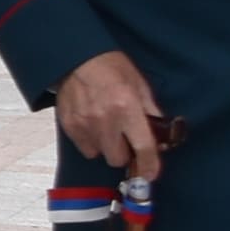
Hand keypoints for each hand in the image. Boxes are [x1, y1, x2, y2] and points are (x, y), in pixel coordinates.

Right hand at [55, 50, 169, 182]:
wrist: (76, 56)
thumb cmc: (111, 66)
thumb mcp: (139, 84)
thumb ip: (150, 111)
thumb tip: (160, 136)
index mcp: (127, 108)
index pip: (143, 148)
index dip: (150, 166)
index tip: (151, 174)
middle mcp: (106, 121)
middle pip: (118, 159)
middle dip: (124, 152)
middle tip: (124, 138)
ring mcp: (84, 125)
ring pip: (100, 154)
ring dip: (106, 147)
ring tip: (106, 128)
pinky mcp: (69, 126)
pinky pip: (84, 147)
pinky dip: (91, 141)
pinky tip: (92, 125)